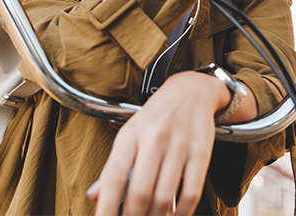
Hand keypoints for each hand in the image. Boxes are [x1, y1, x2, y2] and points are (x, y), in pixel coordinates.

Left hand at [88, 71, 229, 215]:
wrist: (190, 92)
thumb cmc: (154, 120)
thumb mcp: (128, 136)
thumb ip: (112, 168)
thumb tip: (94, 197)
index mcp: (130, 135)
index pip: (114, 177)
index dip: (107, 207)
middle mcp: (154, 138)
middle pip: (140, 192)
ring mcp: (179, 145)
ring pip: (165, 197)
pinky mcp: (201, 153)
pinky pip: (191, 194)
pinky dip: (181, 214)